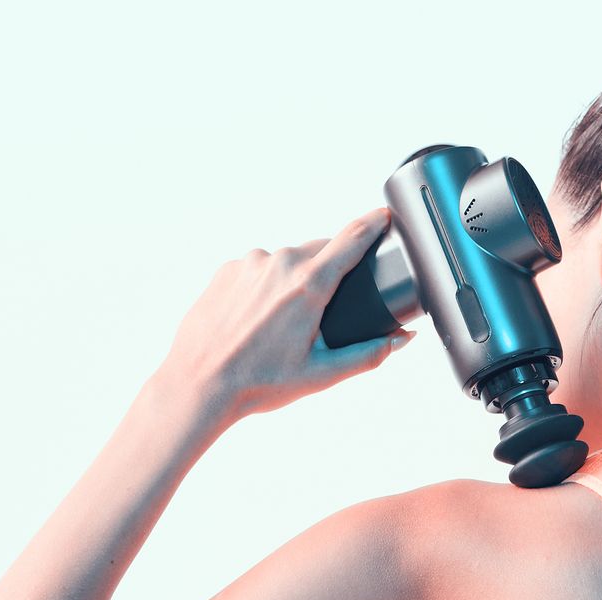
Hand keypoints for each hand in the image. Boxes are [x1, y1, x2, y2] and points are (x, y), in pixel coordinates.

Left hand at [157, 206, 414, 420]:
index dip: (374, 223)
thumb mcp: (323, 374)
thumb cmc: (258, 382)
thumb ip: (370, 354)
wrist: (199, 383)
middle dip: (334, 269)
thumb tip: (402, 338)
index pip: (352, 239)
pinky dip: (269, 286)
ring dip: (297, 280)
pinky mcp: (228, 270)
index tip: (385, 214)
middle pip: (322, 250)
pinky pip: (261, 268)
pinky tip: (260, 318)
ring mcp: (250, 263)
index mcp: (308, 285)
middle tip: (327, 310)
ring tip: (285, 323)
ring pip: (290, 261)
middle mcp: (279, 263)